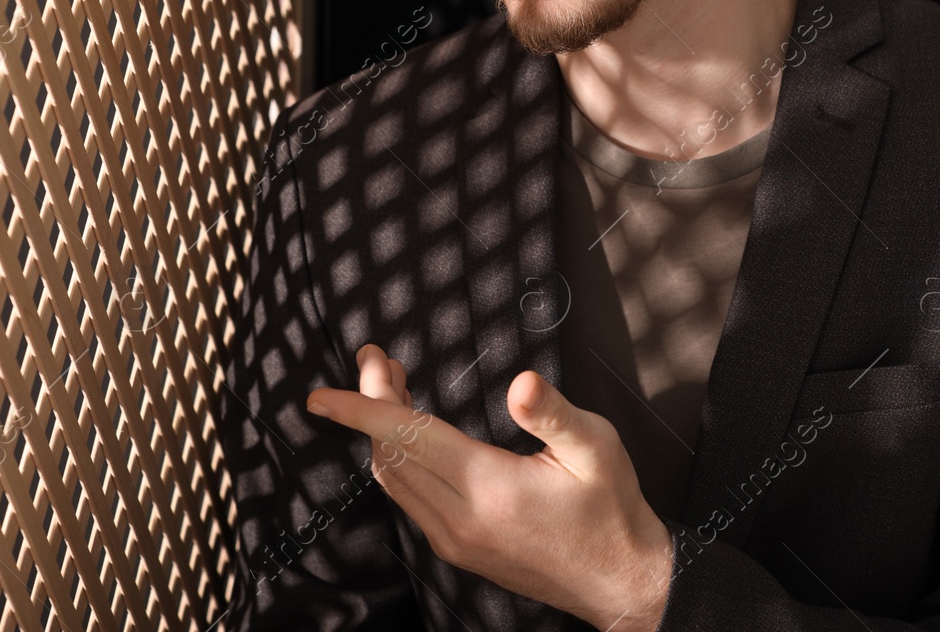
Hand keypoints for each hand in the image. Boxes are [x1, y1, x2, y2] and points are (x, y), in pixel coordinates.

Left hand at [308, 345, 672, 631]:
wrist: (619, 581)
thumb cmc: (611, 510)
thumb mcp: (597, 449)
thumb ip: (554, 414)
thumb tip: (521, 382)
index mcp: (490, 489)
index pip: (407, 439)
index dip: (360, 410)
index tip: (320, 396)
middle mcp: (461, 519)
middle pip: (391, 454)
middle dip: (372, 403)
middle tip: (377, 359)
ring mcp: (455, 539)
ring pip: (392, 480)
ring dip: (381, 432)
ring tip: (391, 386)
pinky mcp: (458, 549)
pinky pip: (407, 500)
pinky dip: (395, 461)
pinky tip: (408, 436)